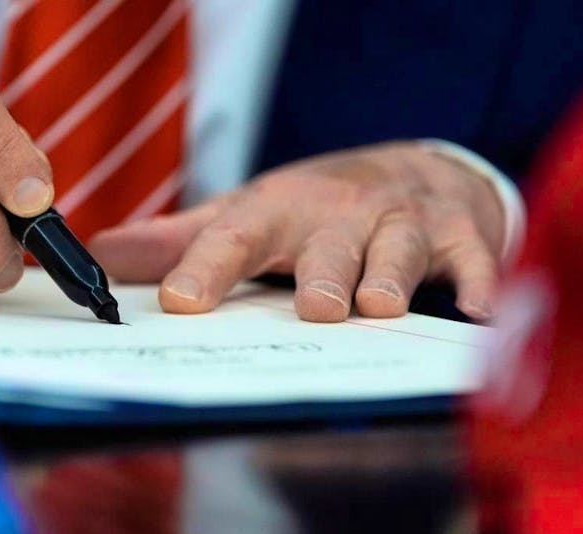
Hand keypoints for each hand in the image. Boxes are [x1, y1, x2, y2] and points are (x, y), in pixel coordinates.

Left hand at [89, 142, 504, 321]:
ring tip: (378, 307)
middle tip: (313, 307)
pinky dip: (481, 284)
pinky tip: (481, 314)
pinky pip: (474, 260)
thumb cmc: (315, 208)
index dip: (205, 268)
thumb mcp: (246, 214)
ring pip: (399, 250)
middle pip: (327, 245)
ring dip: (391, 277)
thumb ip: (179, 240)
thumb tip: (101, 257)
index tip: (179, 304)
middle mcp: (340, 213)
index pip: (234, 237)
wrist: (412, 170)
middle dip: (322, 273)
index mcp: (278, 210)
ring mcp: (402, 223)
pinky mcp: (460, 236)